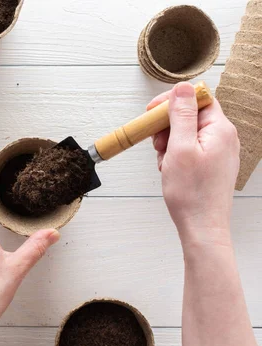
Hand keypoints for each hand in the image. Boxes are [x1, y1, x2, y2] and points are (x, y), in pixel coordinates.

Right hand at [149, 83, 239, 244]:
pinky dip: (175, 154)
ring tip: (164, 161)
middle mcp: (224, 137)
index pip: (198, 98)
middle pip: (191, 115)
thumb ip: (181, 115)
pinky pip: (190, 148)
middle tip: (157, 144)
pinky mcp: (212, 163)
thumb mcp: (179, 148)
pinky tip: (170, 169)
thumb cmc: (191, 193)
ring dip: (169, 142)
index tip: (153, 111)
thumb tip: (183, 87)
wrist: (202, 226)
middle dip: (168, 126)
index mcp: (220, 129)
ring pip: (187, 133)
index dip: (173, 101)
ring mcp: (219, 151)